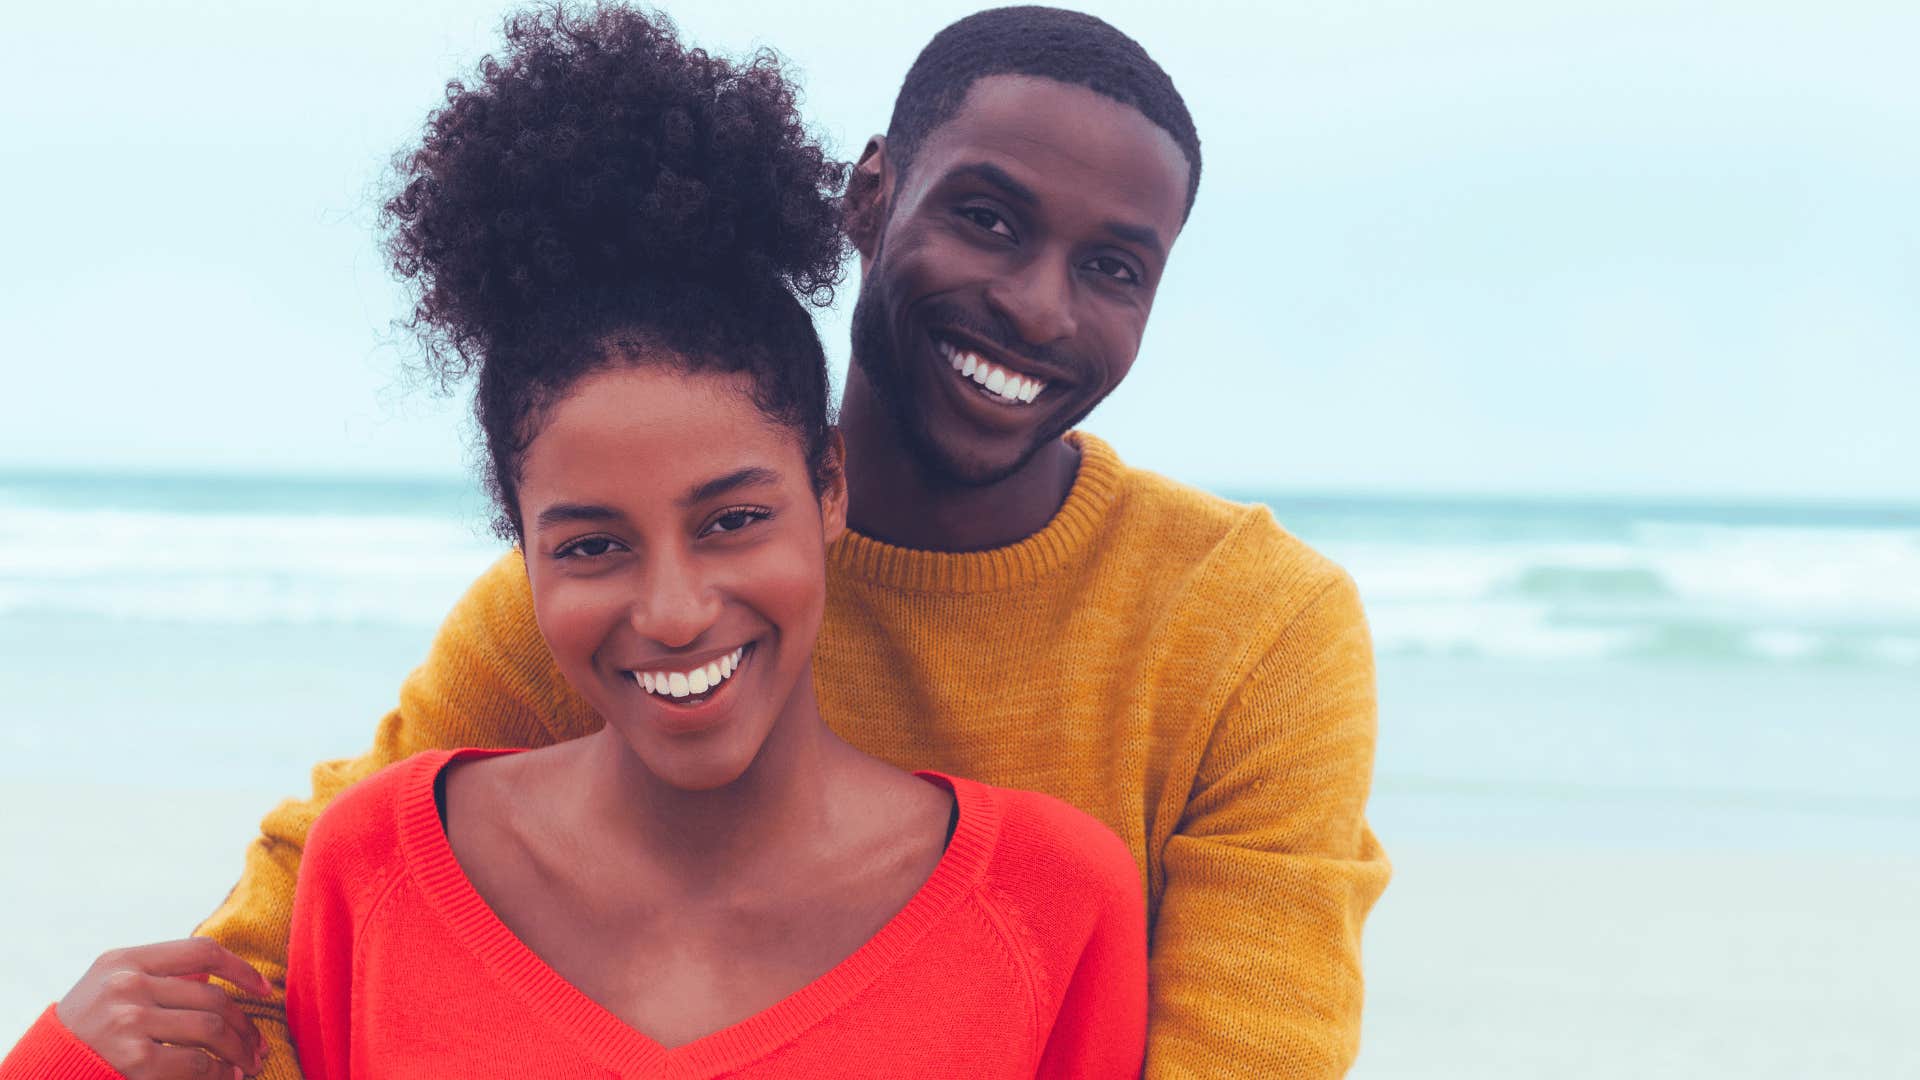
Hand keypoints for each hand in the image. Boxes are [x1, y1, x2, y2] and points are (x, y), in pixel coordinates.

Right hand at [57, 937, 272, 1078]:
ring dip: (239, 1050)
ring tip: (250, 1063)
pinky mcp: (135, 1059)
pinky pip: (196, 1063)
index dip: (241, 969)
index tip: (264, 990)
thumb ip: (158, 976)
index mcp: (126, 960)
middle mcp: (128, 985)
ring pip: (211, 1029)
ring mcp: (130, 1021)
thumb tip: (217, 978)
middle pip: (213, 997)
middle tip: (258, 1044)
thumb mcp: (112, 986)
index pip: (202, 951)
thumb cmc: (88, 1027)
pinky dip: (219, 1073)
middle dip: (244, 1025)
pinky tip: (228, 1077)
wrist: (46, 1066)